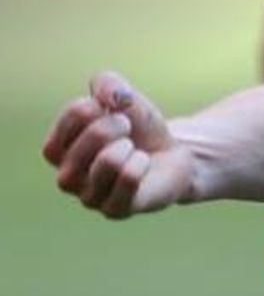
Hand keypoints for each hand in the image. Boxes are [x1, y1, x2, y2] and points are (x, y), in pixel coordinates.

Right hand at [41, 72, 193, 218]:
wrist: (173, 156)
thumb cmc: (140, 130)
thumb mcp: (126, 99)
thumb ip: (109, 85)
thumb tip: (108, 96)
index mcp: (59, 152)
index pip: (68, 124)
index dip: (94, 110)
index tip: (111, 108)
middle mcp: (67, 178)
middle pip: (84, 145)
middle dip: (111, 128)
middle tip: (126, 127)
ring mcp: (91, 198)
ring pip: (106, 165)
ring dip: (126, 148)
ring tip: (133, 148)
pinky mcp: (116, 210)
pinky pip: (127, 183)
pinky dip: (140, 165)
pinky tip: (142, 163)